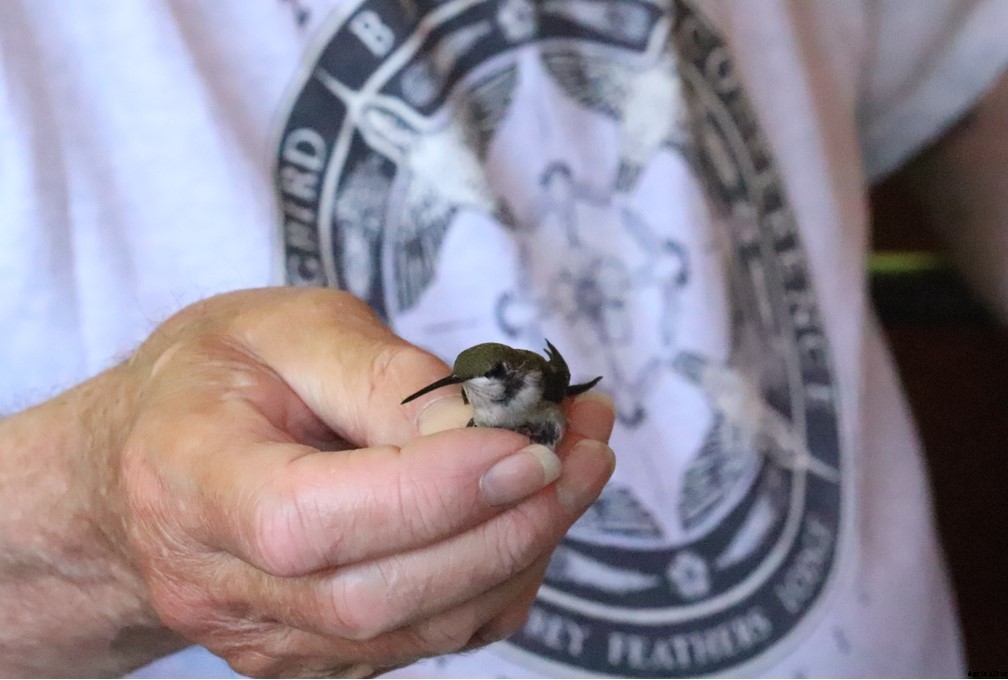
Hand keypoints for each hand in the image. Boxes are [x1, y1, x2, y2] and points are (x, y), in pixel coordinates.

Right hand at [112, 287, 614, 676]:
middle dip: (511, 524)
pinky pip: (431, 639)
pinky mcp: (315, 658)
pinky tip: (528, 512)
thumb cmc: (212, 381)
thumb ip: (379, 374)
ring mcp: (268, 639)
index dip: (434, 492)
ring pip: (422, 628)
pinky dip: (500, 579)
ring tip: (581, 462)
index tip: (534, 442)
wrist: (143, 467)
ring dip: (524, 547)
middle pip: (381, 595)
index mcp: (193, 482)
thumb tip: (484, 429)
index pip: (314, 521)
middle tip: (587, 448)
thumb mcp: (283, 328)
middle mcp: (221, 585)